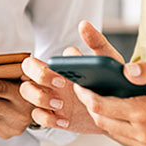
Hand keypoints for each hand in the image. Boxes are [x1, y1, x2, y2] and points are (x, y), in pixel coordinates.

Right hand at [20, 19, 122, 134]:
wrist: (119, 111)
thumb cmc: (110, 82)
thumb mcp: (107, 61)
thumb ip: (96, 42)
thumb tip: (83, 24)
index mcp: (59, 65)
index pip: (39, 60)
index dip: (47, 68)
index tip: (64, 76)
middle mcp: (49, 78)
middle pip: (26, 70)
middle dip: (38, 76)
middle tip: (60, 85)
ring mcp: (49, 97)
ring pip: (26, 91)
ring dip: (39, 98)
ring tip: (61, 105)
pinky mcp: (53, 115)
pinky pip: (37, 116)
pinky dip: (48, 119)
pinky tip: (64, 121)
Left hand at [70, 60, 145, 145]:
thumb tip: (125, 70)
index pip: (103, 106)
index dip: (87, 95)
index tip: (79, 84)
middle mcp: (145, 135)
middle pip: (104, 121)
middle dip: (91, 105)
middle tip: (85, 90)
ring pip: (113, 133)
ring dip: (104, 117)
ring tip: (99, 99)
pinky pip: (127, 141)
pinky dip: (118, 128)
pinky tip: (118, 113)